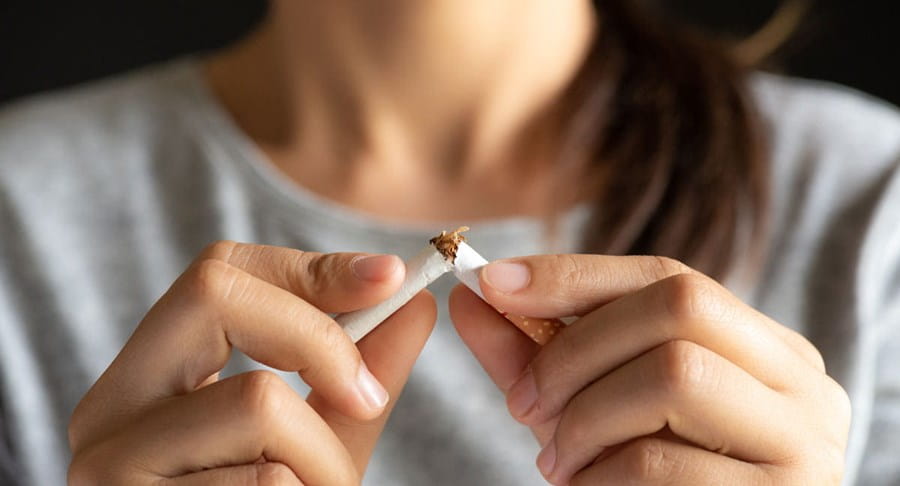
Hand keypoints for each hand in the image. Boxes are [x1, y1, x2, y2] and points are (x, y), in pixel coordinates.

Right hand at [68, 241, 435, 484]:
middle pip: (215, 293)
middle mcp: (110, 408)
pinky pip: (264, 481)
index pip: (220, 272)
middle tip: (366, 398)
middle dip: (318, 339)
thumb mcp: (321, 440)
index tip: (392, 279)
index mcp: (153, 377)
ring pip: (259, 402)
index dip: (312, 267)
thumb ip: (361, 373)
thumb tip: (415, 302)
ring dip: (322, 460)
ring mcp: (110, 465)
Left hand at [449, 255, 849, 484]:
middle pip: (681, 305)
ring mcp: (805, 440)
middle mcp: (801, 382)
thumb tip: (469, 296)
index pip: (668, 275)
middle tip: (523, 402)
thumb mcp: (591, 407)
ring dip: (587, 415)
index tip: (492, 283)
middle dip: (576, 347)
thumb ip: (537, 354)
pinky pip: (666, 462)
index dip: (574, 274)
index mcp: (764, 346)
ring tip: (557, 461)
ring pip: (676, 373)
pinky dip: (604, 473)